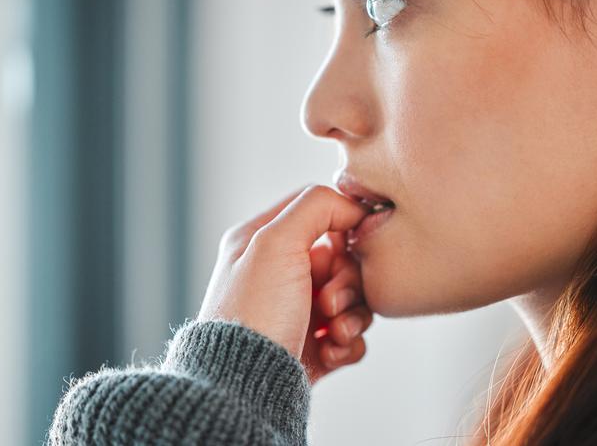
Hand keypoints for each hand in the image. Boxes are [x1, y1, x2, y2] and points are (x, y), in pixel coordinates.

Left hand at [197, 185, 373, 383]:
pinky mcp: (313, 345)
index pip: (316, 210)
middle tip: (329, 303)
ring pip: (353, 297)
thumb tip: (351, 206)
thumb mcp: (275, 243)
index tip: (352, 241)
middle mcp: (280, 274)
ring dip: (352, 315)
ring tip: (332, 331)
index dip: (342, 222)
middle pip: (342, 258)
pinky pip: (352, 334)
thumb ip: (315, 207)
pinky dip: (348, 343)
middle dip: (346, 282)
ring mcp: (298, 310)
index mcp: (263, 242)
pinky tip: (329, 352)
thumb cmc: (253, 315)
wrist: (244, 389)